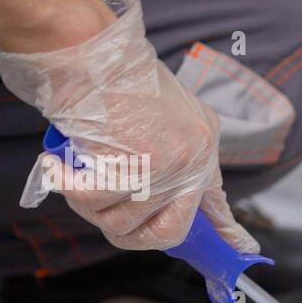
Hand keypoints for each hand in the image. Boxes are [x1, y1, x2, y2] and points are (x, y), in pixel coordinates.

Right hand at [0, 0, 256, 253]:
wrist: (91, 52)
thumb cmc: (117, 78)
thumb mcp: (168, 112)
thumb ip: (176, 152)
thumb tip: (175, 197)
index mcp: (203, 146)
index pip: (216, 204)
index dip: (226, 233)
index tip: (242, 250)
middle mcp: (192, 161)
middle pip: (165, 232)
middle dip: (129, 229)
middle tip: (103, 205)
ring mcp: (166, 167)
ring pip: (121, 224)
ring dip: (90, 205)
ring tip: (77, 172)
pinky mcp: (134, 167)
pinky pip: (93, 202)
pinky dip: (69, 188)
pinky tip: (60, 166)